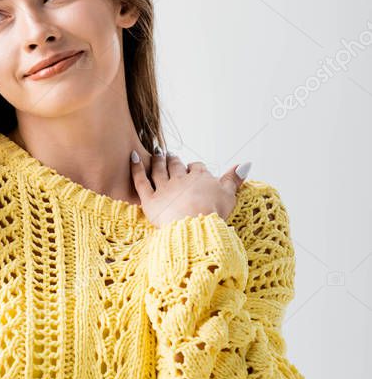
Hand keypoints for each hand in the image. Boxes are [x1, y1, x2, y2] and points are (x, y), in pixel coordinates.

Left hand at [129, 147, 250, 228]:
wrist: (194, 224)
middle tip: (170, 155)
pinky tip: (132, 157)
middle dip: (174, 160)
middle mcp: (180, 180)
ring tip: (156, 154)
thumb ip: (235, 179)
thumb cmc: (213, 212)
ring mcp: (164, 189)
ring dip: (157, 160)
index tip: (193, 167)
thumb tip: (246, 164)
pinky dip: (136, 168)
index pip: (197, 169)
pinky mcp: (149, 200)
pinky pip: (140, 180)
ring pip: (159, 170)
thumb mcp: (229, 195)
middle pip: (176, 166)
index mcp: (199, 179)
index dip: (195, 168)